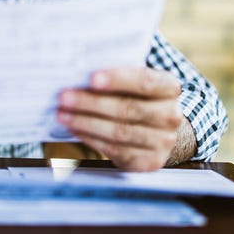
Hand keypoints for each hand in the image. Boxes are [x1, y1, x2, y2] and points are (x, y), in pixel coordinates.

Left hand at [57, 68, 185, 170]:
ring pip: (119, 132)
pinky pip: (116, 151)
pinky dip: (91, 139)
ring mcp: (163, 141)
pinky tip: (75, 129)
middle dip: (91, 103)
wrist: (159, 127)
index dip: (118, 79)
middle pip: (127, 109)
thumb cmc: (136, 95)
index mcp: (169, 87)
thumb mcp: (133, 79)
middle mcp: (171, 115)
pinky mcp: (150, 161)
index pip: (144, 81)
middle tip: (64, 97)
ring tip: (62, 114)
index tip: (91, 78)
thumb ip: (114, 75)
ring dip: (85, 123)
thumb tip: (78, 72)